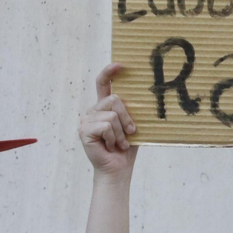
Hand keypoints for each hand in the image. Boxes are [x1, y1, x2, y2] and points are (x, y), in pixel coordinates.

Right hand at [79, 64, 138, 178]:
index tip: (120, 64)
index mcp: (105, 107)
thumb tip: (149, 96)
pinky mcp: (84, 130)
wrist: (118, 168)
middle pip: (114, 100)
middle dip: (128, 117)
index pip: (103, 84)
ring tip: (119, 143)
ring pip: (112, 115)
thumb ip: (133, 111)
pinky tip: (111, 146)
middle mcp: (93, 111)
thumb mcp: (133, 125)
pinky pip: (106, 126)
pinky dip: (114, 137)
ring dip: (121, 132)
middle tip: (131, 132)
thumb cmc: (127, 147)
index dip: (109, 72)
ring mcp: (86, 120)